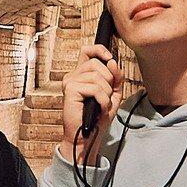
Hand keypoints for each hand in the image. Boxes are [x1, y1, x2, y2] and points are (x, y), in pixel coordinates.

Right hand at [63, 40, 123, 160]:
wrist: (88, 136)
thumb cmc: (97, 117)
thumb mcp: (112, 94)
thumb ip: (115, 78)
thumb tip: (112, 62)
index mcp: (81, 74)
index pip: (87, 50)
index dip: (99, 50)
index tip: (110, 58)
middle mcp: (73, 76)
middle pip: (96, 63)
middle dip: (108, 80)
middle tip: (106, 96)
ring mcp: (70, 82)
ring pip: (97, 76)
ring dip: (106, 93)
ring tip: (102, 104)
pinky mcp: (70, 90)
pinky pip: (95, 88)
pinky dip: (102, 99)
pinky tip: (99, 108)